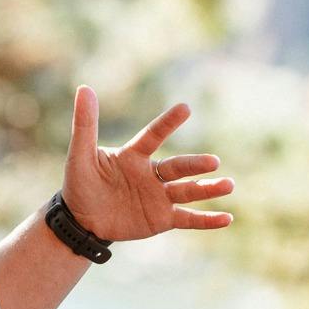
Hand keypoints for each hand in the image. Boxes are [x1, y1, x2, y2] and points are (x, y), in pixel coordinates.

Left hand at [60, 85, 234, 242]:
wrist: (81, 220)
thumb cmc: (80, 184)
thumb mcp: (80, 155)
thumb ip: (85, 124)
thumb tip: (84, 88)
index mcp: (134, 156)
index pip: (153, 136)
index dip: (167, 124)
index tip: (184, 108)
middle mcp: (151, 174)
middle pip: (177, 167)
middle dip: (195, 165)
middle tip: (213, 162)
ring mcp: (159, 196)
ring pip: (188, 191)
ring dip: (208, 188)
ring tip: (228, 185)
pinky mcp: (162, 219)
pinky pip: (188, 219)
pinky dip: (206, 220)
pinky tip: (226, 218)